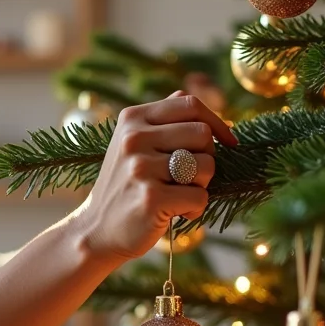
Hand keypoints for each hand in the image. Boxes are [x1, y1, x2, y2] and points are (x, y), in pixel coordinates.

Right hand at [72, 85, 237, 262]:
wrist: (96, 230)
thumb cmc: (126, 186)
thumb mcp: (133, 143)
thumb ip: (161, 119)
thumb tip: (195, 96)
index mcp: (132, 118)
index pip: (190, 104)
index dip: (217, 122)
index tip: (228, 142)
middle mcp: (134, 138)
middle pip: (203, 134)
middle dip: (207, 158)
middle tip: (189, 178)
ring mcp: (140, 167)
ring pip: (206, 166)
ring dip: (202, 186)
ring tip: (179, 195)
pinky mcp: (151, 197)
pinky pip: (199, 197)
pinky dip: (195, 210)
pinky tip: (174, 214)